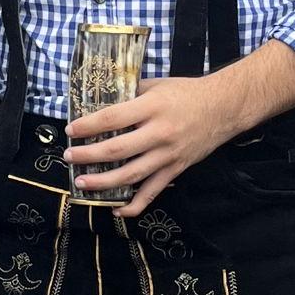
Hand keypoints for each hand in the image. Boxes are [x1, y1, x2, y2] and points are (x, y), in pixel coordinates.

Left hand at [65, 75, 240, 217]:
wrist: (224, 107)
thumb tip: (102, 98)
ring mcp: (168, 154)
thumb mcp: (157, 85)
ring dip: (103, 182)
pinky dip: (134, 205)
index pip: (113, 118)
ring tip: (82, 183)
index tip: (71, 130)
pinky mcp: (176, 169)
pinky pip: (152, 192)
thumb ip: (130, 92)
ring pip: (131, 174)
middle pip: (117, 149)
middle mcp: (159, 132)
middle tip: (70, 157)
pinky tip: (116, 209)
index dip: (88, 126)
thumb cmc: (188, 93)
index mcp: (152, 107)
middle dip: (88, 155)